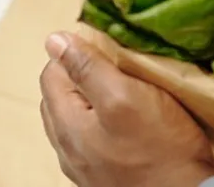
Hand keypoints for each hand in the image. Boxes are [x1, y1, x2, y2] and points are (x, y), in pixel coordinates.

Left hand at [39, 32, 213, 186]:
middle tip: (120, 67)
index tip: (110, 49)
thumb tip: (54, 40)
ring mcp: (84, 165)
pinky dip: (104, 122)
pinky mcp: (104, 175)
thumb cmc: (161, 148)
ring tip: (126, 91)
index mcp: (67, 123)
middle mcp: (67, 147)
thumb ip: (88, 68)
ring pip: (77, 119)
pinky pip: (94, 139)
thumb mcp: (126, 97)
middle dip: (83, 75)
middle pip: (61, 96)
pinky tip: (128, 123)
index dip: (78, 53)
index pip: (52, 72)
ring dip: (94, 99)